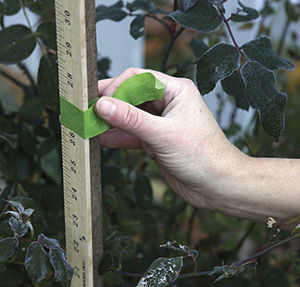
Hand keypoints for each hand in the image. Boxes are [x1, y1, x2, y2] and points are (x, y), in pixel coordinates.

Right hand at [95, 68, 246, 208]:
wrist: (216, 185)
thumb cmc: (202, 156)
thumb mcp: (163, 134)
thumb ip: (131, 119)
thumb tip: (103, 105)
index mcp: (175, 91)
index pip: (138, 78)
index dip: (116, 87)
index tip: (99, 102)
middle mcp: (168, 103)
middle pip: (131, 97)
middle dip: (109, 105)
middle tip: (86, 110)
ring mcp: (160, 123)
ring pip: (129, 117)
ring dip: (110, 122)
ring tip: (89, 125)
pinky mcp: (156, 140)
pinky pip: (132, 134)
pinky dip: (117, 137)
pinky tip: (101, 139)